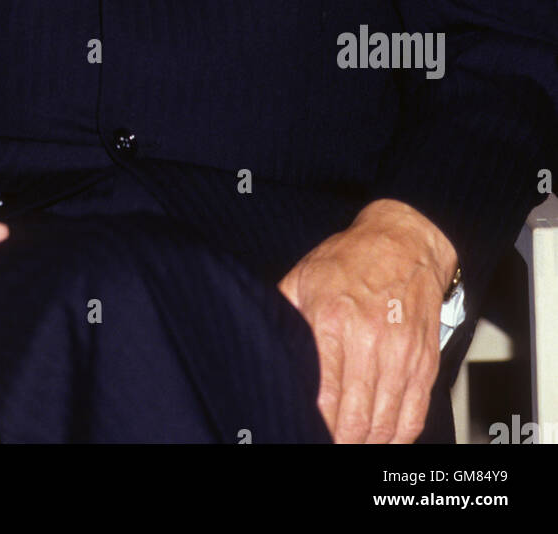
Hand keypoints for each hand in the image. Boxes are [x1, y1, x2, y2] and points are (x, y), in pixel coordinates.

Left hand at [278, 198, 456, 443]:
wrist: (405, 242)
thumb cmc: (350, 260)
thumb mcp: (304, 276)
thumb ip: (283, 314)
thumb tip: (260, 345)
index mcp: (332, 320)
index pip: (324, 396)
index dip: (315, 425)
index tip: (304, 431)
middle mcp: (369, 340)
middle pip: (355, 418)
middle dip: (339, 441)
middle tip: (325, 444)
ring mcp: (401, 354)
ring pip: (385, 424)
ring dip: (366, 443)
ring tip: (349, 443)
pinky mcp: (425, 362)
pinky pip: (414, 417)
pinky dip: (397, 438)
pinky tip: (380, 438)